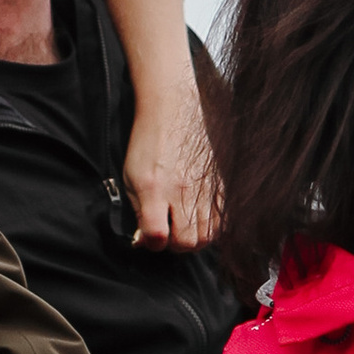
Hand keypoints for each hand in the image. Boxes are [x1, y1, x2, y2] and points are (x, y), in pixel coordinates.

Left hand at [123, 86, 221, 251]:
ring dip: (194, 237)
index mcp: (154, 188)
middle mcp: (181, 190)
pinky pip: (223, 220)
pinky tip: (201, 217)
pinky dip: (212, 227)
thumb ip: (138, 210)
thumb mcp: (131, 176)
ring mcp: (205, 187)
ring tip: (185, 225)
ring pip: (207, 236)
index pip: (157, 236)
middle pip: (187, 242)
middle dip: (175, 245)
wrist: (174, 108)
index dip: (152, 244)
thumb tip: (143, 240)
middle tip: (169, 233)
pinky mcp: (221, 183)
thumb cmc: (149, 141)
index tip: (149, 237)